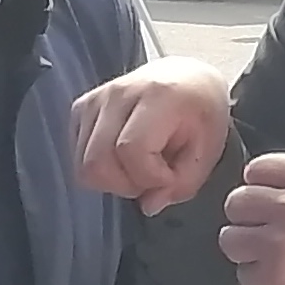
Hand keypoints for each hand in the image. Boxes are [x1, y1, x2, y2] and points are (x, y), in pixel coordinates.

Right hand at [73, 59, 238, 211]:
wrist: (188, 79)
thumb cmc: (201, 115)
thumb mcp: (207, 152)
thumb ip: (182, 184)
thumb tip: (148, 205)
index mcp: (158, 96)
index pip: (131, 149)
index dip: (150, 176)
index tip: (169, 176)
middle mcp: (119, 93)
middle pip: (97, 162)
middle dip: (125, 184)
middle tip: (151, 177)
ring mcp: (96, 99)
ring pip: (83, 163)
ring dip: (111, 178)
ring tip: (138, 168)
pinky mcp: (82, 107)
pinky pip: (77, 154)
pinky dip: (99, 167)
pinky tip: (122, 159)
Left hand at [221, 150, 284, 284]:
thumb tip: (267, 185)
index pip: (257, 169)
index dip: (259, 188)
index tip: (265, 203)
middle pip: (237, 202)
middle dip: (249, 219)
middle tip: (268, 235)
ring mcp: (280, 243)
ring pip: (231, 238)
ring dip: (249, 250)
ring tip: (277, 260)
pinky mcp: (273, 279)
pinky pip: (244, 274)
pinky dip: (261, 281)